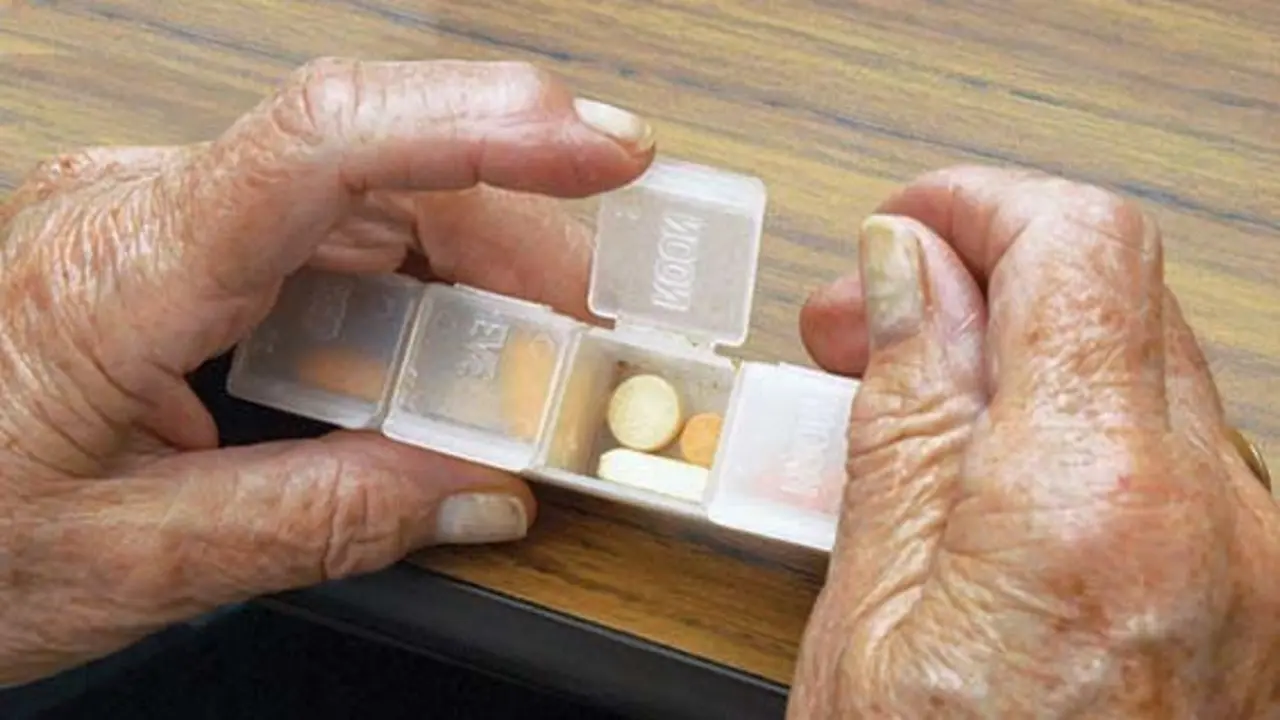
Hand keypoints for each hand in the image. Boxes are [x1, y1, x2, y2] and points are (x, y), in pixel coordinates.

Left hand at [0, 58, 653, 684]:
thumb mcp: (132, 557)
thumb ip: (321, 520)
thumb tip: (477, 494)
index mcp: (120, 267)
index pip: (326, 143)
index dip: (481, 126)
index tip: (599, 148)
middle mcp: (141, 209)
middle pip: (376, 168)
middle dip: (514, 225)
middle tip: (598, 317)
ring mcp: (160, 220)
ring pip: (363, 200)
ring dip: (472, 263)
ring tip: (538, 346)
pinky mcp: (176, 251)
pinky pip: (323, 241)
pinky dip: (409, 290)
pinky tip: (447, 349)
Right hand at [793, 167, 1278, 715]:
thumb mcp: (872, 608)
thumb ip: (906, 412)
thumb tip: (909, 270)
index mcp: (1098, 502)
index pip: (1079, 244)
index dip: (978, 205)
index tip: (902, 230)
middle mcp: (1219, 519)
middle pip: (1118, 295)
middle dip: (984, 276)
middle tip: (872, 322)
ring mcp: (1258, 563)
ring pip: (1140, 370)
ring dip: (1024, 356)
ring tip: (914, 411)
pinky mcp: (1257, 598)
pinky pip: (1164, 456)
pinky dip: (1069, 433)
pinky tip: (985, 484)